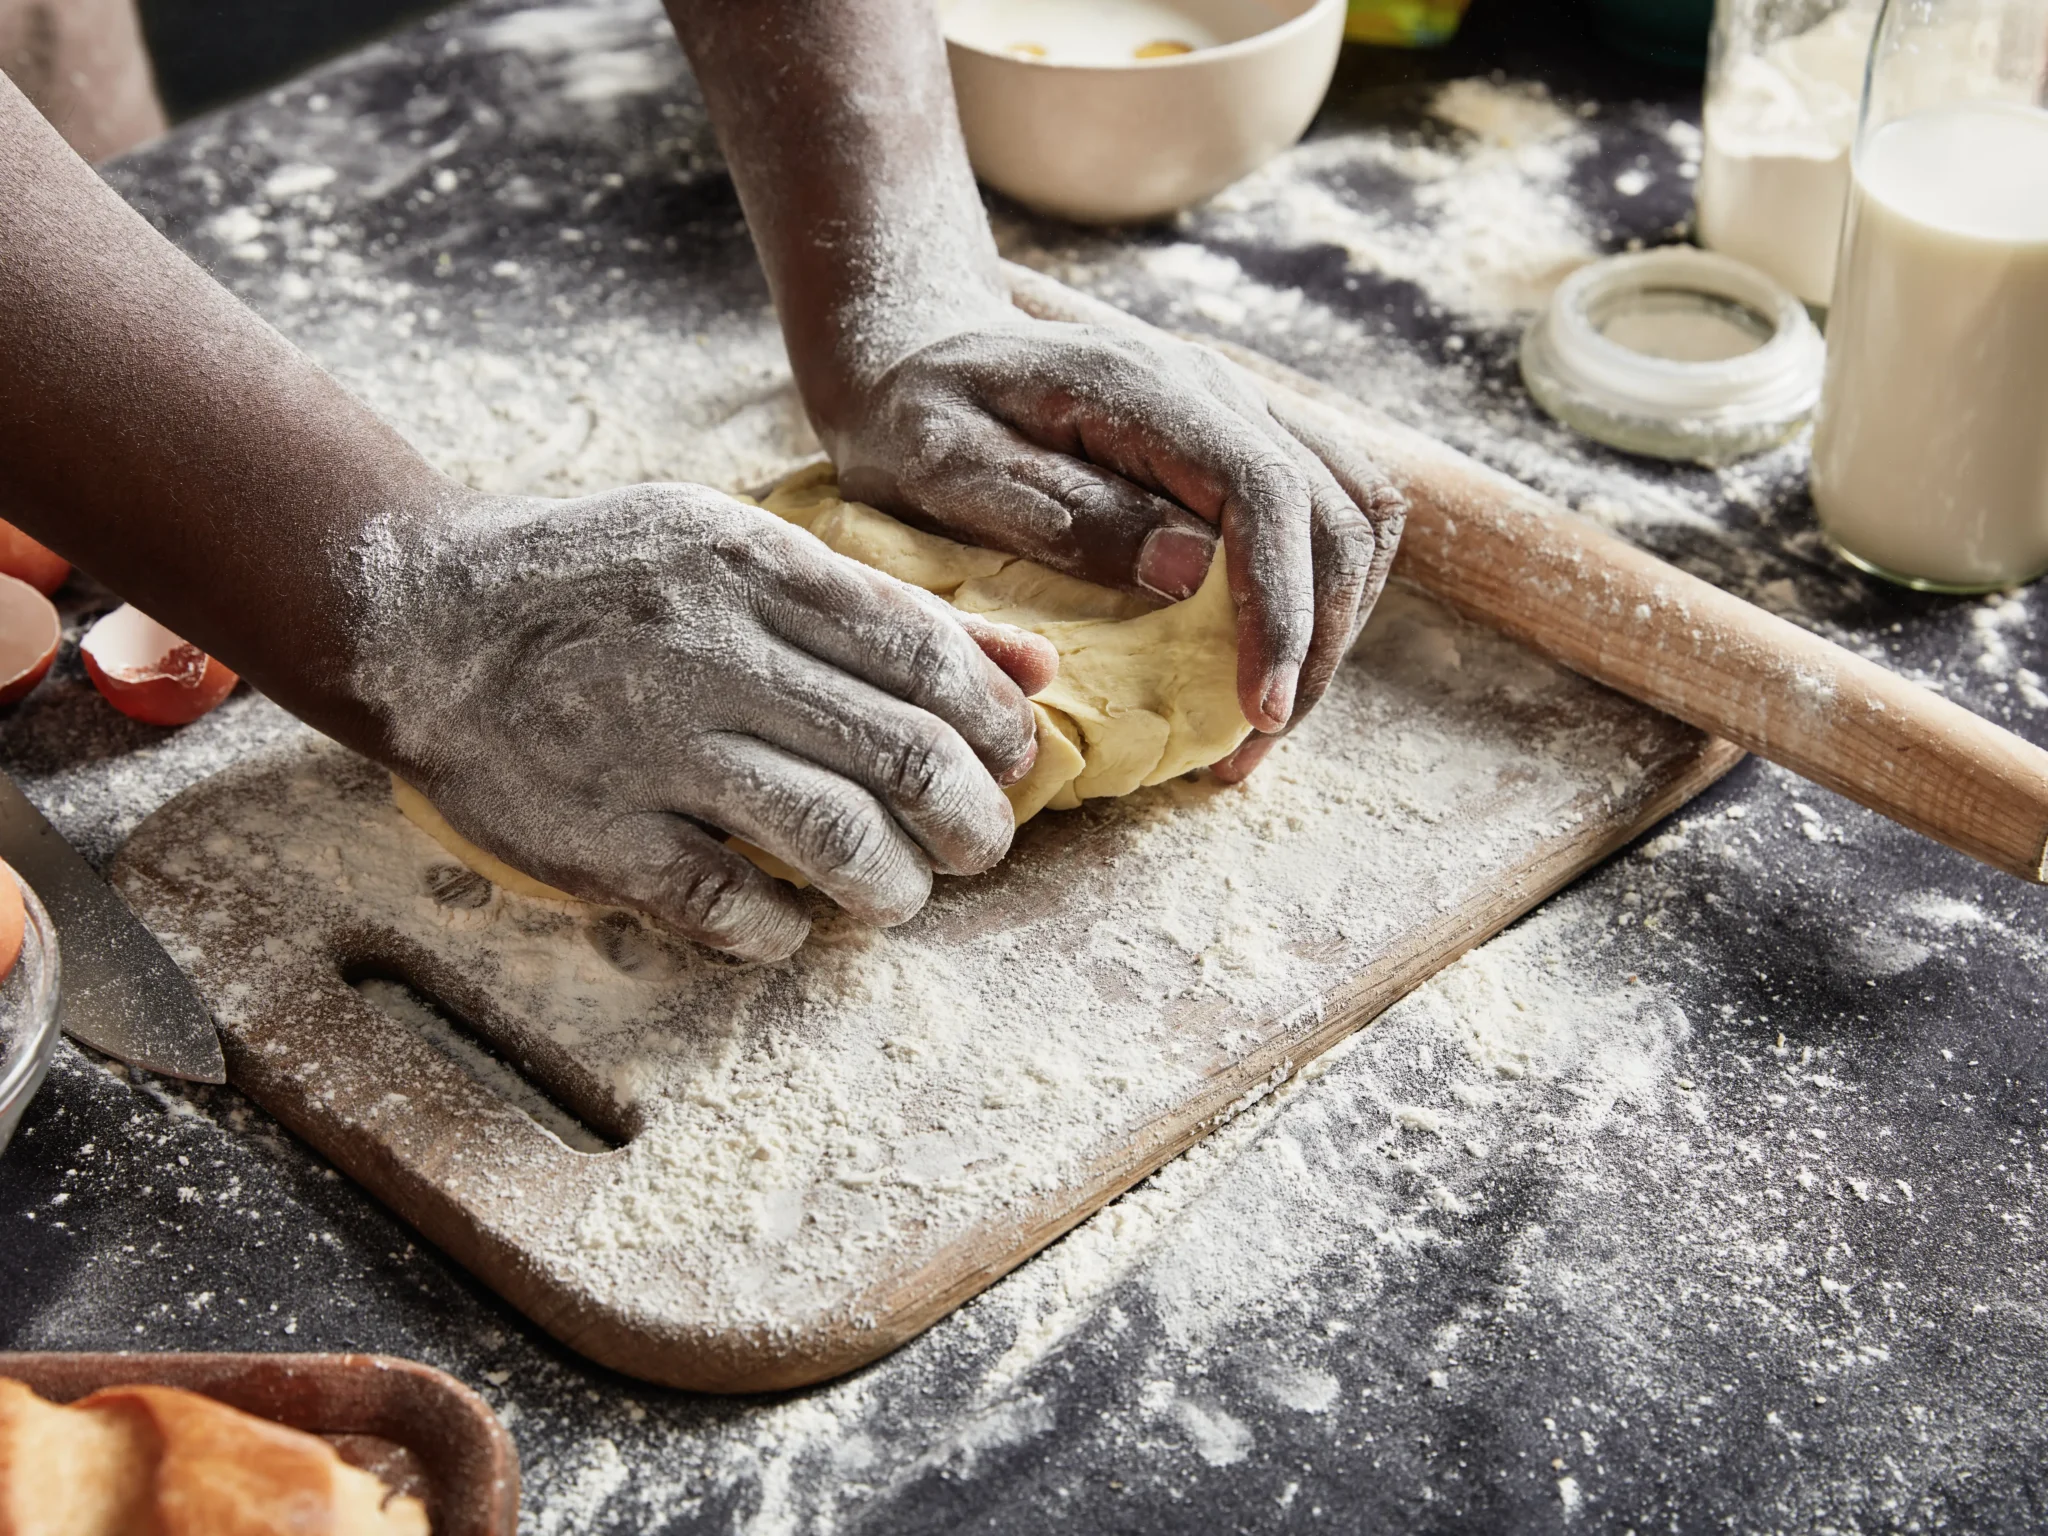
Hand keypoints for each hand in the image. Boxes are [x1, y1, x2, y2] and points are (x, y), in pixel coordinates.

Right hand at [363, 482, 1055, 961]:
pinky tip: (788, 919)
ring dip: (897, 887)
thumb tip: (1030, 668)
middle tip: (977, 844)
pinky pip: (734, 909)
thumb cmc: (600, 581)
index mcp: (754, 566)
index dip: (996, 727)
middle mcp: (709, 650)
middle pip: (906, 758)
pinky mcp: (596, 838)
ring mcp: (649, 749)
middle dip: (975, 823)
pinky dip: (786, 931)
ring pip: (840, 843)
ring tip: (897, 890)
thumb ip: (884, 608)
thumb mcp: (737, 549)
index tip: (1010, 761)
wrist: (412, 619)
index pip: (928, 657)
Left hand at [819, 306, 1405, 749]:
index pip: (1265, 494)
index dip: (1280, 609)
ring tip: (1265, 717)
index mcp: (1147, 388)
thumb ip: (1062, 513)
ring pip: (1355, 512)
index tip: (1258, 710)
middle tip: (1252, 743)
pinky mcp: (1239, 441)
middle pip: (1337, 510)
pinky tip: (1267, 658)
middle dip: (1316, 640)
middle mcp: (1215, 387)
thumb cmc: (913, 416)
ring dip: (1331, 623)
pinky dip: (1319, 592)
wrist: (915, 349)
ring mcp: (1237, 409)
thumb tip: (1190, 569)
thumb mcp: (949, 467)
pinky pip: (1326, 511)